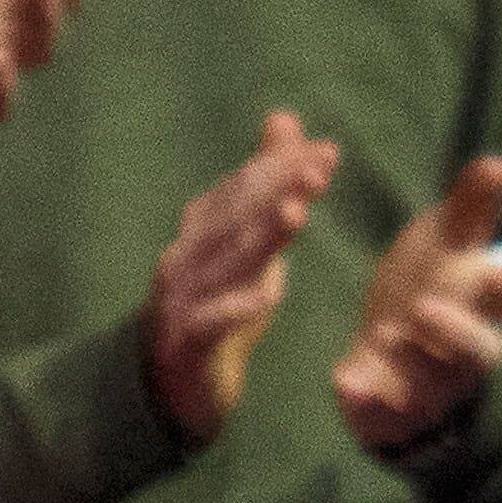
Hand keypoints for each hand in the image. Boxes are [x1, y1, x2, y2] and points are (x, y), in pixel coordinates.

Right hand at [142, 112, 333, 447]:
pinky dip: (236, 308)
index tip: (327, 151)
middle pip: (237, 217)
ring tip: (297, 215)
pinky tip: (266, 297)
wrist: (174, 381)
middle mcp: (191, 253)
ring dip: (261, 238)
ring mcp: (184, 296)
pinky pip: (212, 323)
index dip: (283, 168)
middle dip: (278, 189)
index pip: (247, 191)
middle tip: (319, 169)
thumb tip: (285, 121)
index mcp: (206, 230)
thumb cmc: (218, 305)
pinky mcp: (189, 341)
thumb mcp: (251, 245)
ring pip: (226, 264)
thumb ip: (268, 190)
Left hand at [332, 152, 501, 453]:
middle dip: (456, 334)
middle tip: (428, 308)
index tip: (498, 273)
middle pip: (473, 353)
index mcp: (475, 313)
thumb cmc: (431, 297)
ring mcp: (427, 389)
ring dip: (411, 363)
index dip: (497, 292)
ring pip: (431, 385)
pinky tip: (345, 382)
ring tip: (386, 336)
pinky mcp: (390, 412)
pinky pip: (381, 413)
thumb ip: (471, 211)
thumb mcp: (449, 249)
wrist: (401, 368)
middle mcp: (459, 357)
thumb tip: (499, 161)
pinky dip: (366, 400)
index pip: (495, 305)